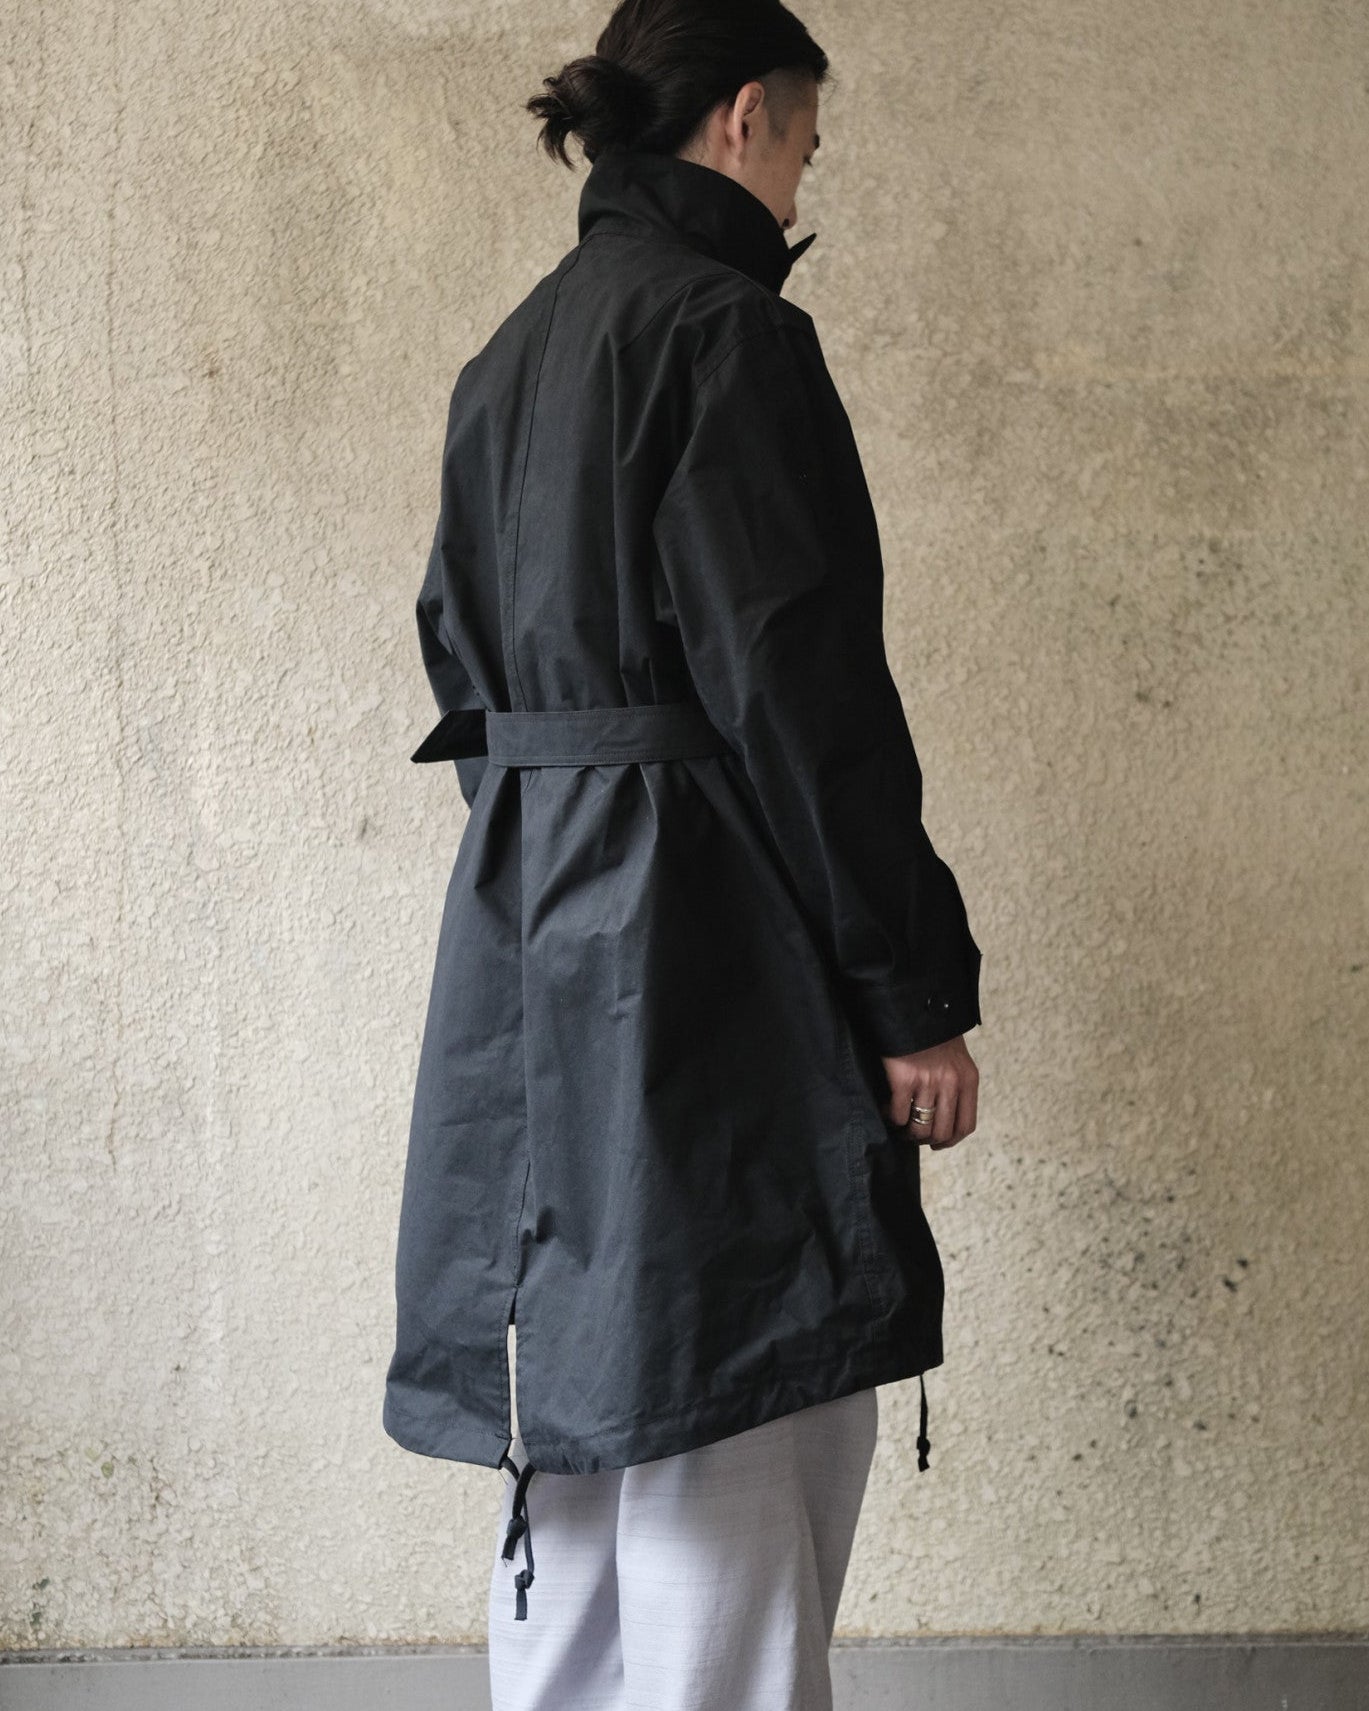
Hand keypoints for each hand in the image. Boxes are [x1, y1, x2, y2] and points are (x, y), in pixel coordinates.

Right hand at [879, 1035, 978, 1149]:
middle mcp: (951, 1083)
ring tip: (899, 1125)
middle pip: (942, 1132)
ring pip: (920, 1128)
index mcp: (968, 1079)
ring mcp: (928, 1081)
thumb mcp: (956, 1057)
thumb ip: (955, 1083)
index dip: (950, 1141)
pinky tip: (886, 1109)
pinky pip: (898, 1113)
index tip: (937, 1143)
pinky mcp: (904, 1078)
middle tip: (912, 1135)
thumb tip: (943, 1113)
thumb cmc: (934, 1030)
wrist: (914, 1004)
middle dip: (925, 1139)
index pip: (966, 1125)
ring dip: (907, 1132)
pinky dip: (890, 1117)